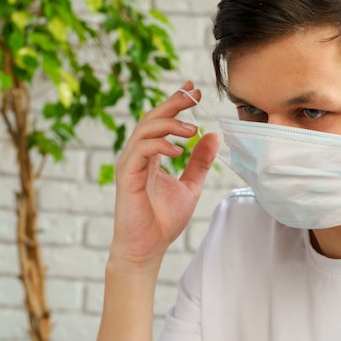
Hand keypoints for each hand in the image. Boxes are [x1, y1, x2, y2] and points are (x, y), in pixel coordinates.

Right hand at [110, 81, 219, 266]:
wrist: (147, 248)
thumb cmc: (163, 220)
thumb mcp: (190, 185)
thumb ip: (200, 161)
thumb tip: (214, 135)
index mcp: (151, 155)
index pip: (161, 121)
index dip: (176, 103)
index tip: (195, 91)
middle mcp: (137, 155)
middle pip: (151, 118)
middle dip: (173, 103)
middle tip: (194, 93)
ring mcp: (130, 164)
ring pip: (144, 129)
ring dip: (170, 123)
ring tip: (192, 128)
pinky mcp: (127, 176)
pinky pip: (141, 151)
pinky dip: (160, 145)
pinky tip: (179, 150)